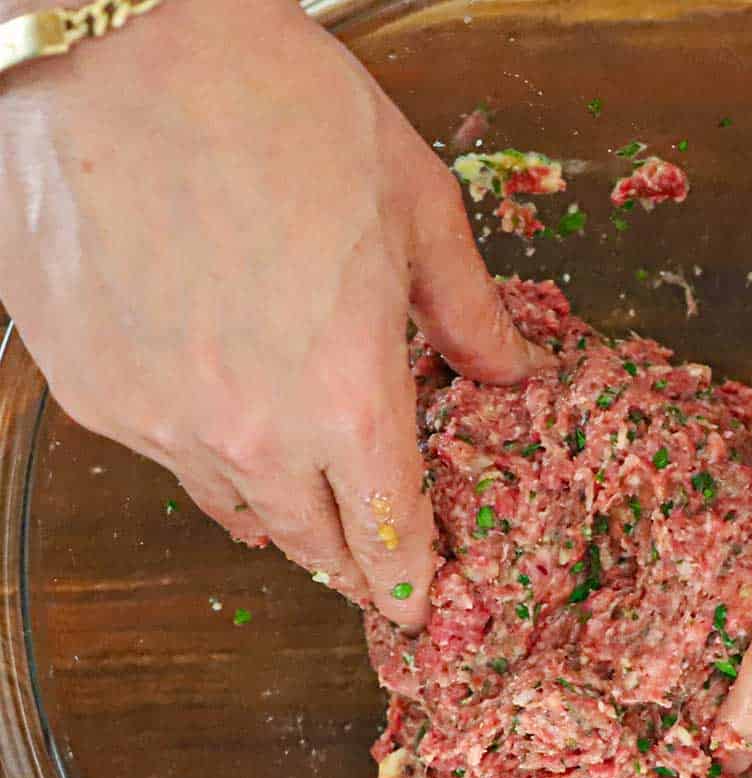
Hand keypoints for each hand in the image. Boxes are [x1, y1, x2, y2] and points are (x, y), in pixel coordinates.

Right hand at [0, 0, 548, 628]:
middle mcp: (252, 434)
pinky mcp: (94, 397)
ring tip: (308, 498)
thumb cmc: (271, 103)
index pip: (392, 535)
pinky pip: (171, 458)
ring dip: (285, 513)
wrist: (107, 39)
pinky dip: (211, 455)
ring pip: (240, 510)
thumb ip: (469, 311)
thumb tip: (514, 374)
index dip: (413, 581)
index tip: (422, 604)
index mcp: (346, 395)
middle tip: (376, 567)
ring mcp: (161, 423)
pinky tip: (228, 420)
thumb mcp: (411, 199)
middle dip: (356, 564)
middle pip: (317, 546)